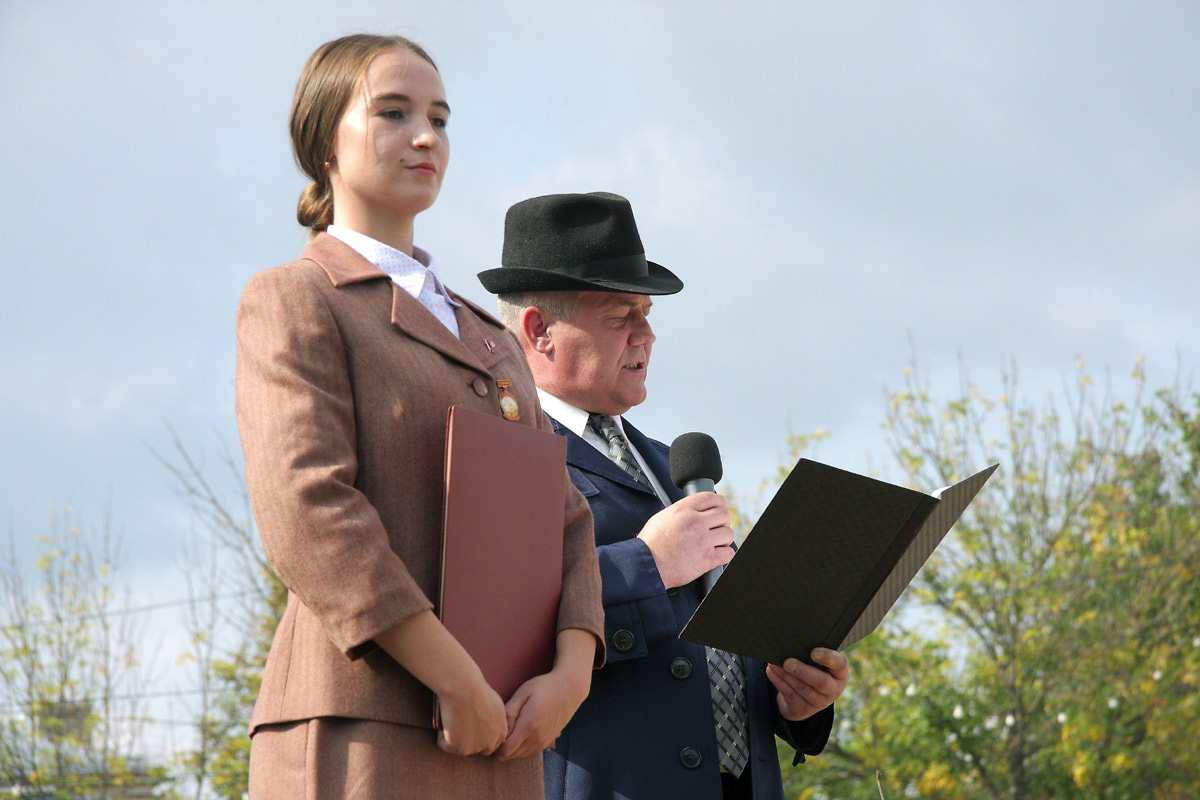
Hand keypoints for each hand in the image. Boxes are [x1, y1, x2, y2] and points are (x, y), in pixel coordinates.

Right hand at [436, 672, 507, 755]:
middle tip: (456, 727)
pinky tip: (443, 720)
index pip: (491, 742)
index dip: (479, 736)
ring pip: (460, 747)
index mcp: (501, 731)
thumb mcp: (493, 704)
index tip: (469, 727)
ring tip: (450, 718)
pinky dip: (441, 735)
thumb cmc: (476, 688)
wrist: (464, 688)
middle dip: (467, 741)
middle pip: (477, 749)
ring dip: (453, 737)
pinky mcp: (459, 749)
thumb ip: (493, 718)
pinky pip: (444, 744)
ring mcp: (475, 748)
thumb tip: (485, 721)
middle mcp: (491, 743)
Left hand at [496, 629, 593, 759]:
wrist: (569, 689)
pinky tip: (517, 732)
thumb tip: (498, 731)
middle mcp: (536, 738)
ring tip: (505, 731)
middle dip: (500, 748)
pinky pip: (528, 751)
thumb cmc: (544, 687)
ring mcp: (543, 742)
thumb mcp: (523, 694)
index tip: (490, 733)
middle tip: (495, 732)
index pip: (505, 751)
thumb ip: (509, 713)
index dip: (494, 745)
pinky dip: (520, 747)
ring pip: (519, 755)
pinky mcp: (547, 742)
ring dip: (510, 748)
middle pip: (510, 755)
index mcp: (528, 726)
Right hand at [638, 492, 733, 588]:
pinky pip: (728, 553)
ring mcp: (703, 541)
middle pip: (724, 515)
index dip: (720, 501)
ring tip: (716, 542)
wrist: (646, 565)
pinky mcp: (707, 559)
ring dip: (724, 539)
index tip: (723, 506)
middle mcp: (695, 522)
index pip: (710, 498)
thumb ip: (681, 511)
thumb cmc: (650, 544)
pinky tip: (718, 554)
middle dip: (723, 521)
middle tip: (718, 527)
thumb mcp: (662, 517)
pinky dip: (725, 554)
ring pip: (728, 534)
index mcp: (683, 510)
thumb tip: (694, 510)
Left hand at [766, 647, 849, 721]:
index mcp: (840, 674)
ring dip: (785, 675)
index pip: (840, 664)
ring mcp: (819, 702)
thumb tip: (793, 643)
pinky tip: (771, 672)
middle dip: (802, 671)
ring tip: (773, 664)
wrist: (805, 697)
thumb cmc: (813, 671)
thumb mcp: (819, 664)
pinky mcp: (804, 710)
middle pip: (821, 682)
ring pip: (802, 688)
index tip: (813, 652)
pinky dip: (778, 682)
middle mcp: (833, 690)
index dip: (828, 658)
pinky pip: (790, 694)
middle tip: (787, 662)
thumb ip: (812, 655)